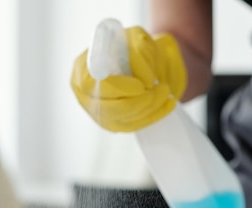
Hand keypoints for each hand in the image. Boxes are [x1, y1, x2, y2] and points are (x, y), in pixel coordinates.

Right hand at [70, 26, 186, 131]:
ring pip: (122, 119)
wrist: (148, 62)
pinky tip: (168, 104)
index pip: (90, 84)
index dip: (117, 88)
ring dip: (149, 107)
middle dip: (137, 102)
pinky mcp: (115, 123)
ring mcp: (99, 112)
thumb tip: (144, 79)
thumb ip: (139, 52)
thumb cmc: (137, 47)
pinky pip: (133, 125)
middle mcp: (85, 93)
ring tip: (166, 91)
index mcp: (82, 67)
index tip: (141, 86)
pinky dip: (154, 115)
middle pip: (106, 108)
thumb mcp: (139, 38)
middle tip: (161, 89)